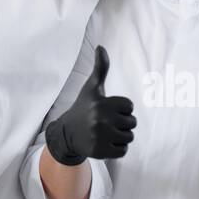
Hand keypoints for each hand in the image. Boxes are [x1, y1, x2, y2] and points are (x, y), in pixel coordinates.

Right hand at [45, 46, 135, 165]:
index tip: (107, 110)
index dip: (121, 108)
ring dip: (122, 136)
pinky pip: (123, 151)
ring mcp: (100, 136)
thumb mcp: (91, 88)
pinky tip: (105, 143)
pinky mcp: (100, 151)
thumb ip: (100, 68)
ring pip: (129, 137)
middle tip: (107, 123)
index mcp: (100, 102)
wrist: (66, 134)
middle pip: (132, 123)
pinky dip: (118, 149)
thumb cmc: (83, 108)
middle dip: (123, 123)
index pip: (129, 106)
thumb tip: (101, 47)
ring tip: (107, 133)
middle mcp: (100, 119)